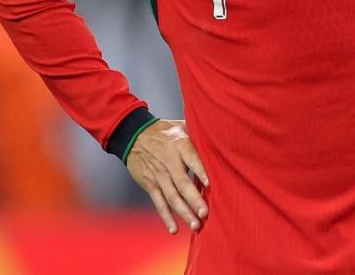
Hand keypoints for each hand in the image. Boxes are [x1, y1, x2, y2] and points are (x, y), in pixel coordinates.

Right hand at [126, 119, 208, 233]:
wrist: (133, 135)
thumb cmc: (165, 131)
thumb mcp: (182, 126)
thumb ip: (199, 135)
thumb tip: (221, 138)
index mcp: (179, 146)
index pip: (192, 159)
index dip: (201, 172)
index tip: (210, 184)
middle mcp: (169, 162)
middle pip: (182, 183)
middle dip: (194, 200)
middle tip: (205, 213)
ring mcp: (159, 175)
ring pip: (172, 197)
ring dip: (184, 212)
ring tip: (195, 225)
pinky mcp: (150, 184)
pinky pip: (159, 203)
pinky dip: (166, 217)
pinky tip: (174, 229)